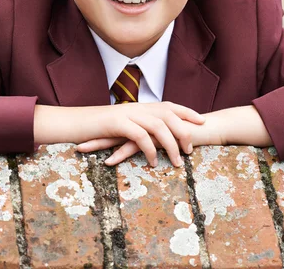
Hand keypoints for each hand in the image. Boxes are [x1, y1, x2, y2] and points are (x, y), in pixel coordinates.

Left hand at [76, 106, 271, 165]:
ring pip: (119, 136)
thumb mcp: (167, 138)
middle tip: (74, 142)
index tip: (82, 136)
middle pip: (113, 128)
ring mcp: (148, 128)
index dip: (100, 131)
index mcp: (143, 122)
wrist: (208, 128)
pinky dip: (120, 154)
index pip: (118, 126)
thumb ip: (153, 140)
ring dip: (100, 144)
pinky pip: (135, 146)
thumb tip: (139, 149)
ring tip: (83, 151)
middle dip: (93, 135)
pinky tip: (109, 161)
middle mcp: (143, 122)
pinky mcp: (156, 136)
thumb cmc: (189, 134)